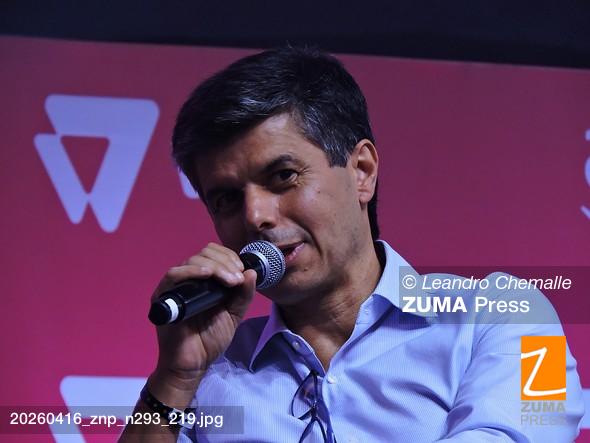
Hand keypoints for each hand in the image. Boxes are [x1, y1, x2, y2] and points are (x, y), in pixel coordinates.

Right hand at [149, 243, 256, 394]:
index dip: (229, 257)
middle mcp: (189, 280)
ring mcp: (175, 287)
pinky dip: (192, 271)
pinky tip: (208, 275)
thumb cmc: (210, 340)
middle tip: (237, 278)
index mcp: (205, 281)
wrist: (193, 364)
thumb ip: (243, 295)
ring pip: (192, 261)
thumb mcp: (234, 315)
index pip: (214, 254)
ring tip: (230, 280)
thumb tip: (252, 271)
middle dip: (225, 262)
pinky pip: (174, 275)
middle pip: (204, 254)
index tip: (242, 269)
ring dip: (215, 266)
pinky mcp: (163, 296)